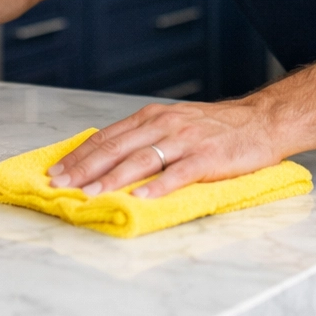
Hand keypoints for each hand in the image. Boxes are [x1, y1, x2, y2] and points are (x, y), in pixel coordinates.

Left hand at [46, 95, 284, 198]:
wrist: (261, 121)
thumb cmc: (214, 128)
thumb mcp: (173, 123)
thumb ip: (144, 138)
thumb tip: (105, 158)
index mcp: (152, 117)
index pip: (107, 137)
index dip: (79, 155)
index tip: (55, 171)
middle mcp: (164, 124)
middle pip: (116, 147)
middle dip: (84, 168)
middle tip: (61, 186)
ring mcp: (185, 140)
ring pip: (141, 159)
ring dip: (112, 178)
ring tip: (90, 195)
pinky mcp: (207, 158)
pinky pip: (179, 173)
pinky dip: (158, 186)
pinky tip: (141, 198)